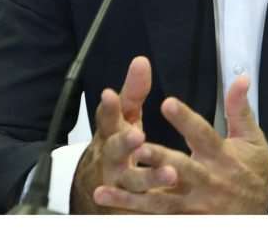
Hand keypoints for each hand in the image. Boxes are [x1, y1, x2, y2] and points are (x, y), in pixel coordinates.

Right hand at [70, 56, 175, 212]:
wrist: (96, 186)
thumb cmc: (117, 143)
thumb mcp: (123, 116)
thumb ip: (133, 92)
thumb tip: (141, 61)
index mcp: (111, 132)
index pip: (107, 117)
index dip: (109, 107)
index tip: (109, 94)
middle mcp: (112, 157)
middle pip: (115, 150)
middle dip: (125, 143)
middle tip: (138, 135)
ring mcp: (119, 183)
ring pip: (132, 182)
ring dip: (148, 178)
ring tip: (170, 172)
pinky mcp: (130, 204)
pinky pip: (141, 205)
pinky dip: (151, 205)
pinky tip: (167, 204)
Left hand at [93, 75, 267, 213]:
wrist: (260, 217)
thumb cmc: (255, 175)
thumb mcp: (252, 140)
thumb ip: (240, 109)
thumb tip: (241, 77)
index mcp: (221, 155)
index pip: (203, 133)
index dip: (186, 119)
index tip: (168, 103)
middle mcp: (206, 180)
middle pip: (179, 168)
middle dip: (157, 159)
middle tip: (136, 147)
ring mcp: (194, 204)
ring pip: (159, 201)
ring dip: (131, 196)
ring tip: (104, 188)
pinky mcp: (186, 220)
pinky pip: (157, 220)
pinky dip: (135, 215)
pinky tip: (112, 212)